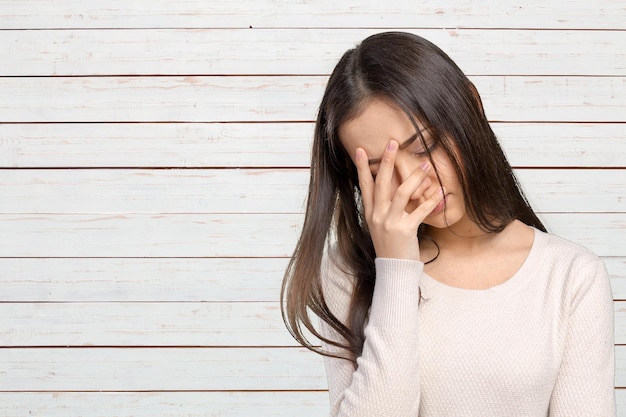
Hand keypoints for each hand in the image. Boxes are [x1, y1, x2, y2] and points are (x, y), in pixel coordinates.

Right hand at [355, 140, 444, 260]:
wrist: (394, 269)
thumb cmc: (390, 245)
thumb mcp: (381, 225)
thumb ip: (384, 207)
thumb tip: (392, 188)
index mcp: (370, 212)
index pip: (364, 185)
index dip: (361, 167)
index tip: (359, 150)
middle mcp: (377, 215)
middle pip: (381, 183)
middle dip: (386, 161)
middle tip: (392, 143)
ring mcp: (390, 223)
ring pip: (401, 193)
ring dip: (414, 177)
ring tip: (425, 165)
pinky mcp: (405, 231)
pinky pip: (420, 211)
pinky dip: (431, 201)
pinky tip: (439, 192)